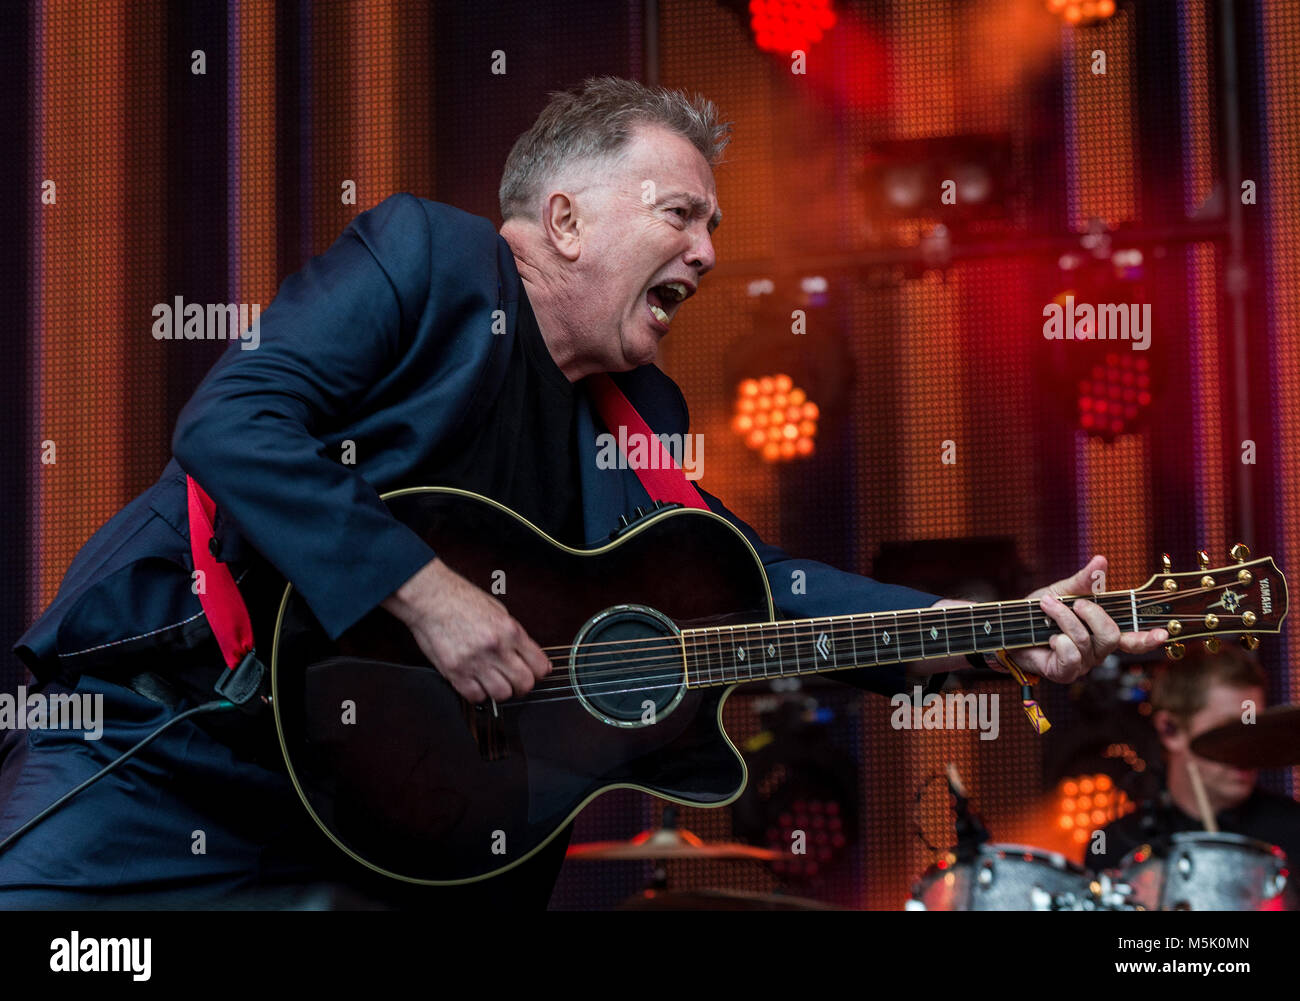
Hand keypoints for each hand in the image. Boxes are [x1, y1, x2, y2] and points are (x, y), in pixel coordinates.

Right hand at [381, 557, 552, 702]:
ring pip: (502, 694)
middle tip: (515, 681)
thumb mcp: (499, 611)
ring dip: (501, 691)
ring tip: (494, 682)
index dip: (539, 672)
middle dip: (523, 685)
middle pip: (524, 684)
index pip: (539, 666)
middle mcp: (496, 648)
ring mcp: (475, 662)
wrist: (430, 599)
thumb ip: (515, 636)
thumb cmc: (462, 600)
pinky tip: (476, 683)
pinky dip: (479, 693)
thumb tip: (529, 654)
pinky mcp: (455, 672)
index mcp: (510, 631)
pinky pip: (476, 697)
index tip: (535, 673)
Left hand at [1014, 555, 1167, 683]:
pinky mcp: (1064, 673)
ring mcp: (1082, 664)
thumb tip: (1102, 560)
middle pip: (1111, 636)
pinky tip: (1049, 638)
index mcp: (1102, 631)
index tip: (1163, 633)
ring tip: (1046, 606)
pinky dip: (1058, 639)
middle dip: (1091, 613)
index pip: (1132, 639)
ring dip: (1063, 618)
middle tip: (1072, 602)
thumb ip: (1084, 580)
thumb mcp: (1063, 590)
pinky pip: (1071, 655)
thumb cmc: (1039, 612)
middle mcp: (1097, 651)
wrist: (1009, 627)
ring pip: (1085, 641)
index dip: (1148, 638)